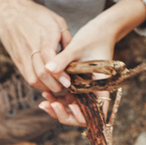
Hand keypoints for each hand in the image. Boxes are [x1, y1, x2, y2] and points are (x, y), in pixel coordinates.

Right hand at [0, 0, 73, 93]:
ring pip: (33, 78)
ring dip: (46, 87)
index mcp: (45, 34)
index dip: (59, 72)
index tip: (68, 81)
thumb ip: (67, 39)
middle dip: (56, 84)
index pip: (49, 57)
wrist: (9, 10)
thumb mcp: (57, 21)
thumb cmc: (37, 15)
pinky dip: (38, 83)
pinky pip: (27, 76)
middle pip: (42, 72)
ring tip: (56, 86)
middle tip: (66, 86)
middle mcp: (32, 45)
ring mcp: (22, 54)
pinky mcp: (17, 59)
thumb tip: (75, 57)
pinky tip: (46, 82)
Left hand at [37, 0, 145, 127]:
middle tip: (48, 105)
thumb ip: (63, 59)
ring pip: (73, 108)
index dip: (82, 116)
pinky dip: (58, 99)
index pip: (96, 113)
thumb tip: (48, 69)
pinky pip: (69, 98)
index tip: (67, 107)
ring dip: (59, 108)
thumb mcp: (77, 47)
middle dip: (65, 114)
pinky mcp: (79, 84)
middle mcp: (95, 91)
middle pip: (82, 115)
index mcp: (101, 86)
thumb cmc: (94, 36)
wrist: (100, 28)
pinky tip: (45, 94)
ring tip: (43, 102)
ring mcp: (86, 89)